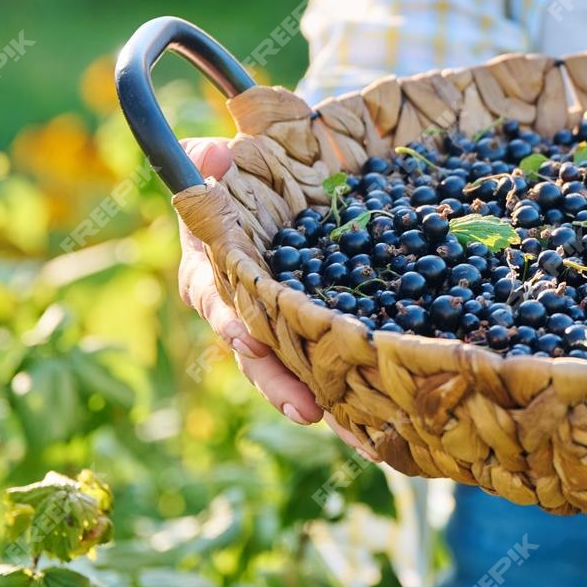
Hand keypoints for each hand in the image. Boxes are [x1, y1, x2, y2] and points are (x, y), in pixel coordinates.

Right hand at [176, 140, 384, 463]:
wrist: (266, 198)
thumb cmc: (239, 181)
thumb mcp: (222, 164)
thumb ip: (210, 160)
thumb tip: (211, 155)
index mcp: (211, 274)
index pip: (217, 301)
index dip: (231, 321)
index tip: (249, 339)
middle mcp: (238, 313)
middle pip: (255, 356)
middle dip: (280, 384)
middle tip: (309, 409)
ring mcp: (273, 332)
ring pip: (289, 373)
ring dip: (317, 402)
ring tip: (351, 430)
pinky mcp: (306, 339)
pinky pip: (323, 370)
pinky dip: (346, 396)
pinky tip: (377, 424)